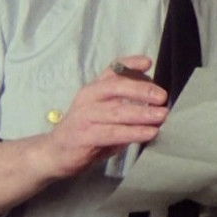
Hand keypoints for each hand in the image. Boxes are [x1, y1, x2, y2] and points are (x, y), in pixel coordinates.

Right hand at [35, 55, 167, 178]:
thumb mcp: (105, 112)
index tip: (148, 62)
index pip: (112, 70)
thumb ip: (125, 104)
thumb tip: (157, 103)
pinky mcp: (84, 136)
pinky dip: (133, 132)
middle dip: (142, 90)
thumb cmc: (87, 130)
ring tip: (162, 116)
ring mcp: (85, 116)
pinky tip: (149, 133)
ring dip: (142, 113)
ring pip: (116, 111)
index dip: (130, 64)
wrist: (54, 153)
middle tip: (162, 97)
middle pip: (116, 86)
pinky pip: (113, 133)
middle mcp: (89, 97)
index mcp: (95, 88)